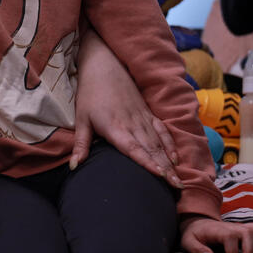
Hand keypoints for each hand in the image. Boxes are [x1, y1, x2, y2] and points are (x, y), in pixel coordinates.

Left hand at [74, 35, 180, 186]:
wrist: (104, 66)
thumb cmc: (90, 93)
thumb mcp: (81, 118)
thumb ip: (81, 144)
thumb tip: (74, 166)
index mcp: (115, 127)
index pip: (134, 149)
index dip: (147, 162)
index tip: (160, 175)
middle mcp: (132, 124)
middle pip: (151, 150)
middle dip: (165, 170)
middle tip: (177, 187)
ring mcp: (142, 118)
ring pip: (159, 143)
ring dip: (169, 162)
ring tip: (178, 179)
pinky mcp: (147, 113)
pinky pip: (162, 130)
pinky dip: (170, 144)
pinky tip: (175, 158)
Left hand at [180, 217, 252, 252]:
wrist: (199, 224)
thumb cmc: (194, 235)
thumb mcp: (188, 242)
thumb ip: (197, 249)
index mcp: (218, 230)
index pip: (230, 238)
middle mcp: (232, 226)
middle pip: (247, 233)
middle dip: (249, 251)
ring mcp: (240, 227)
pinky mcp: (246, 229)